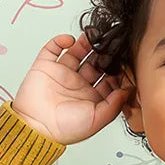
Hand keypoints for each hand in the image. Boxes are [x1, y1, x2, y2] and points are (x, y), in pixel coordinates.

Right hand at [11, 32, 128, 144]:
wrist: (36, 127)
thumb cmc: (64, 129)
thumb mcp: (98, 119)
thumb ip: (115, 104)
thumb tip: (128, 89)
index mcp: (91, 98)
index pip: (108, 78)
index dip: (116, 70)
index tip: (124, 61)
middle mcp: (77, 84)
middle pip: (95, 63)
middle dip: (104, 53)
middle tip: (111, 43)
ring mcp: (61, 74)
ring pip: (77, 52)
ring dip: (86, 43)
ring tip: (94, 35)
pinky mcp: (45, 66)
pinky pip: (53, 48)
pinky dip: (61, 40)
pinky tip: (70, 40)